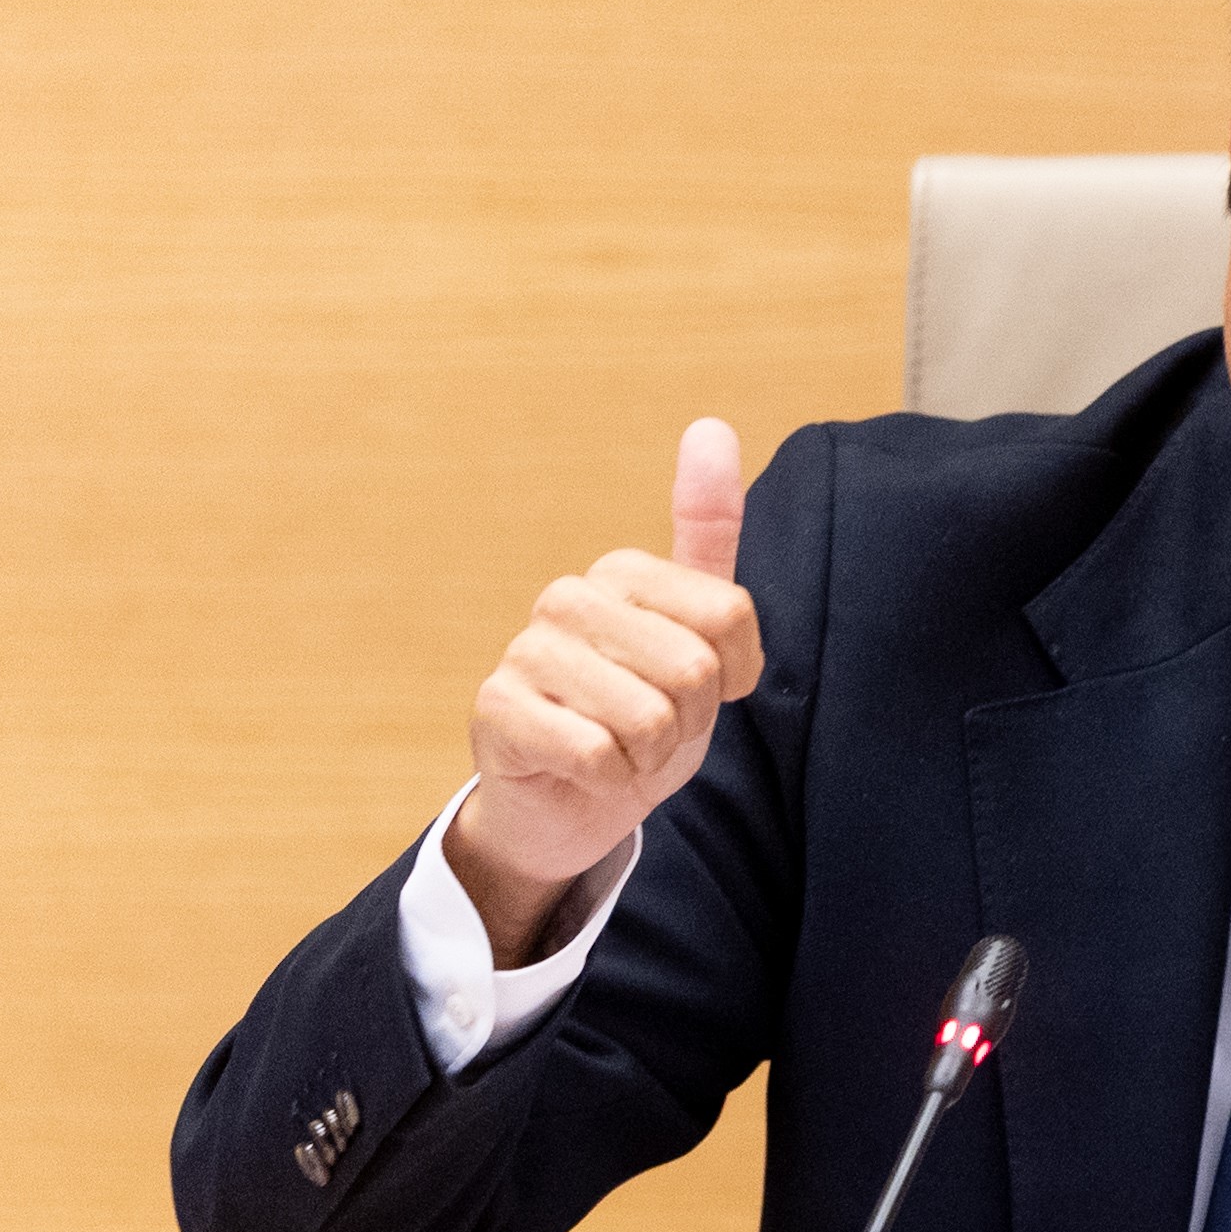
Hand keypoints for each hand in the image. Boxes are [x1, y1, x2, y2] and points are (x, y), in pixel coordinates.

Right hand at [443, 418, 762, 965]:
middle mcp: (569, 596)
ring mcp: (526, 648)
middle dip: (688, 721)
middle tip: (652, 730)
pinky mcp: (496, 709)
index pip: (730, 617)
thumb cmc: (643, 718)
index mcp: (623, 570)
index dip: (734, 677)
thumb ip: (710, 538)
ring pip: (647, 718)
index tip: (702, 691)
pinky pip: (597, 755)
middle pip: (693, 669)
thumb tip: (711, 425)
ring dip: (648, 757)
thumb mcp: (698, 634)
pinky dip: (607, 781)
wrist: (571, 806)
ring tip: (619, 751)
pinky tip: (583, 772)